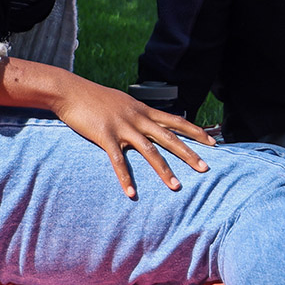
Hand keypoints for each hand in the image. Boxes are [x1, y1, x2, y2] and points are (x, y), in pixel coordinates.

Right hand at [53, 80, 214, 198]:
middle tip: (205, 168)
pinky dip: (126, 178)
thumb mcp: (124, 102)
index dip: (195, 131)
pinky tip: (132, 193)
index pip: (176, 120)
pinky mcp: (105, 136)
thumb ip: (138, 113)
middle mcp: (138, 118)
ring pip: (149, 150)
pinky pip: (118, 160)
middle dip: (189, 153)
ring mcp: (123, 127)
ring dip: (164, 170)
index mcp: (144, 110)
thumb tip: (149, 120)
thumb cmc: (96, 98)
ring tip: (177, 187)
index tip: (212, 142)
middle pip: (169, 137)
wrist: (71, 91)